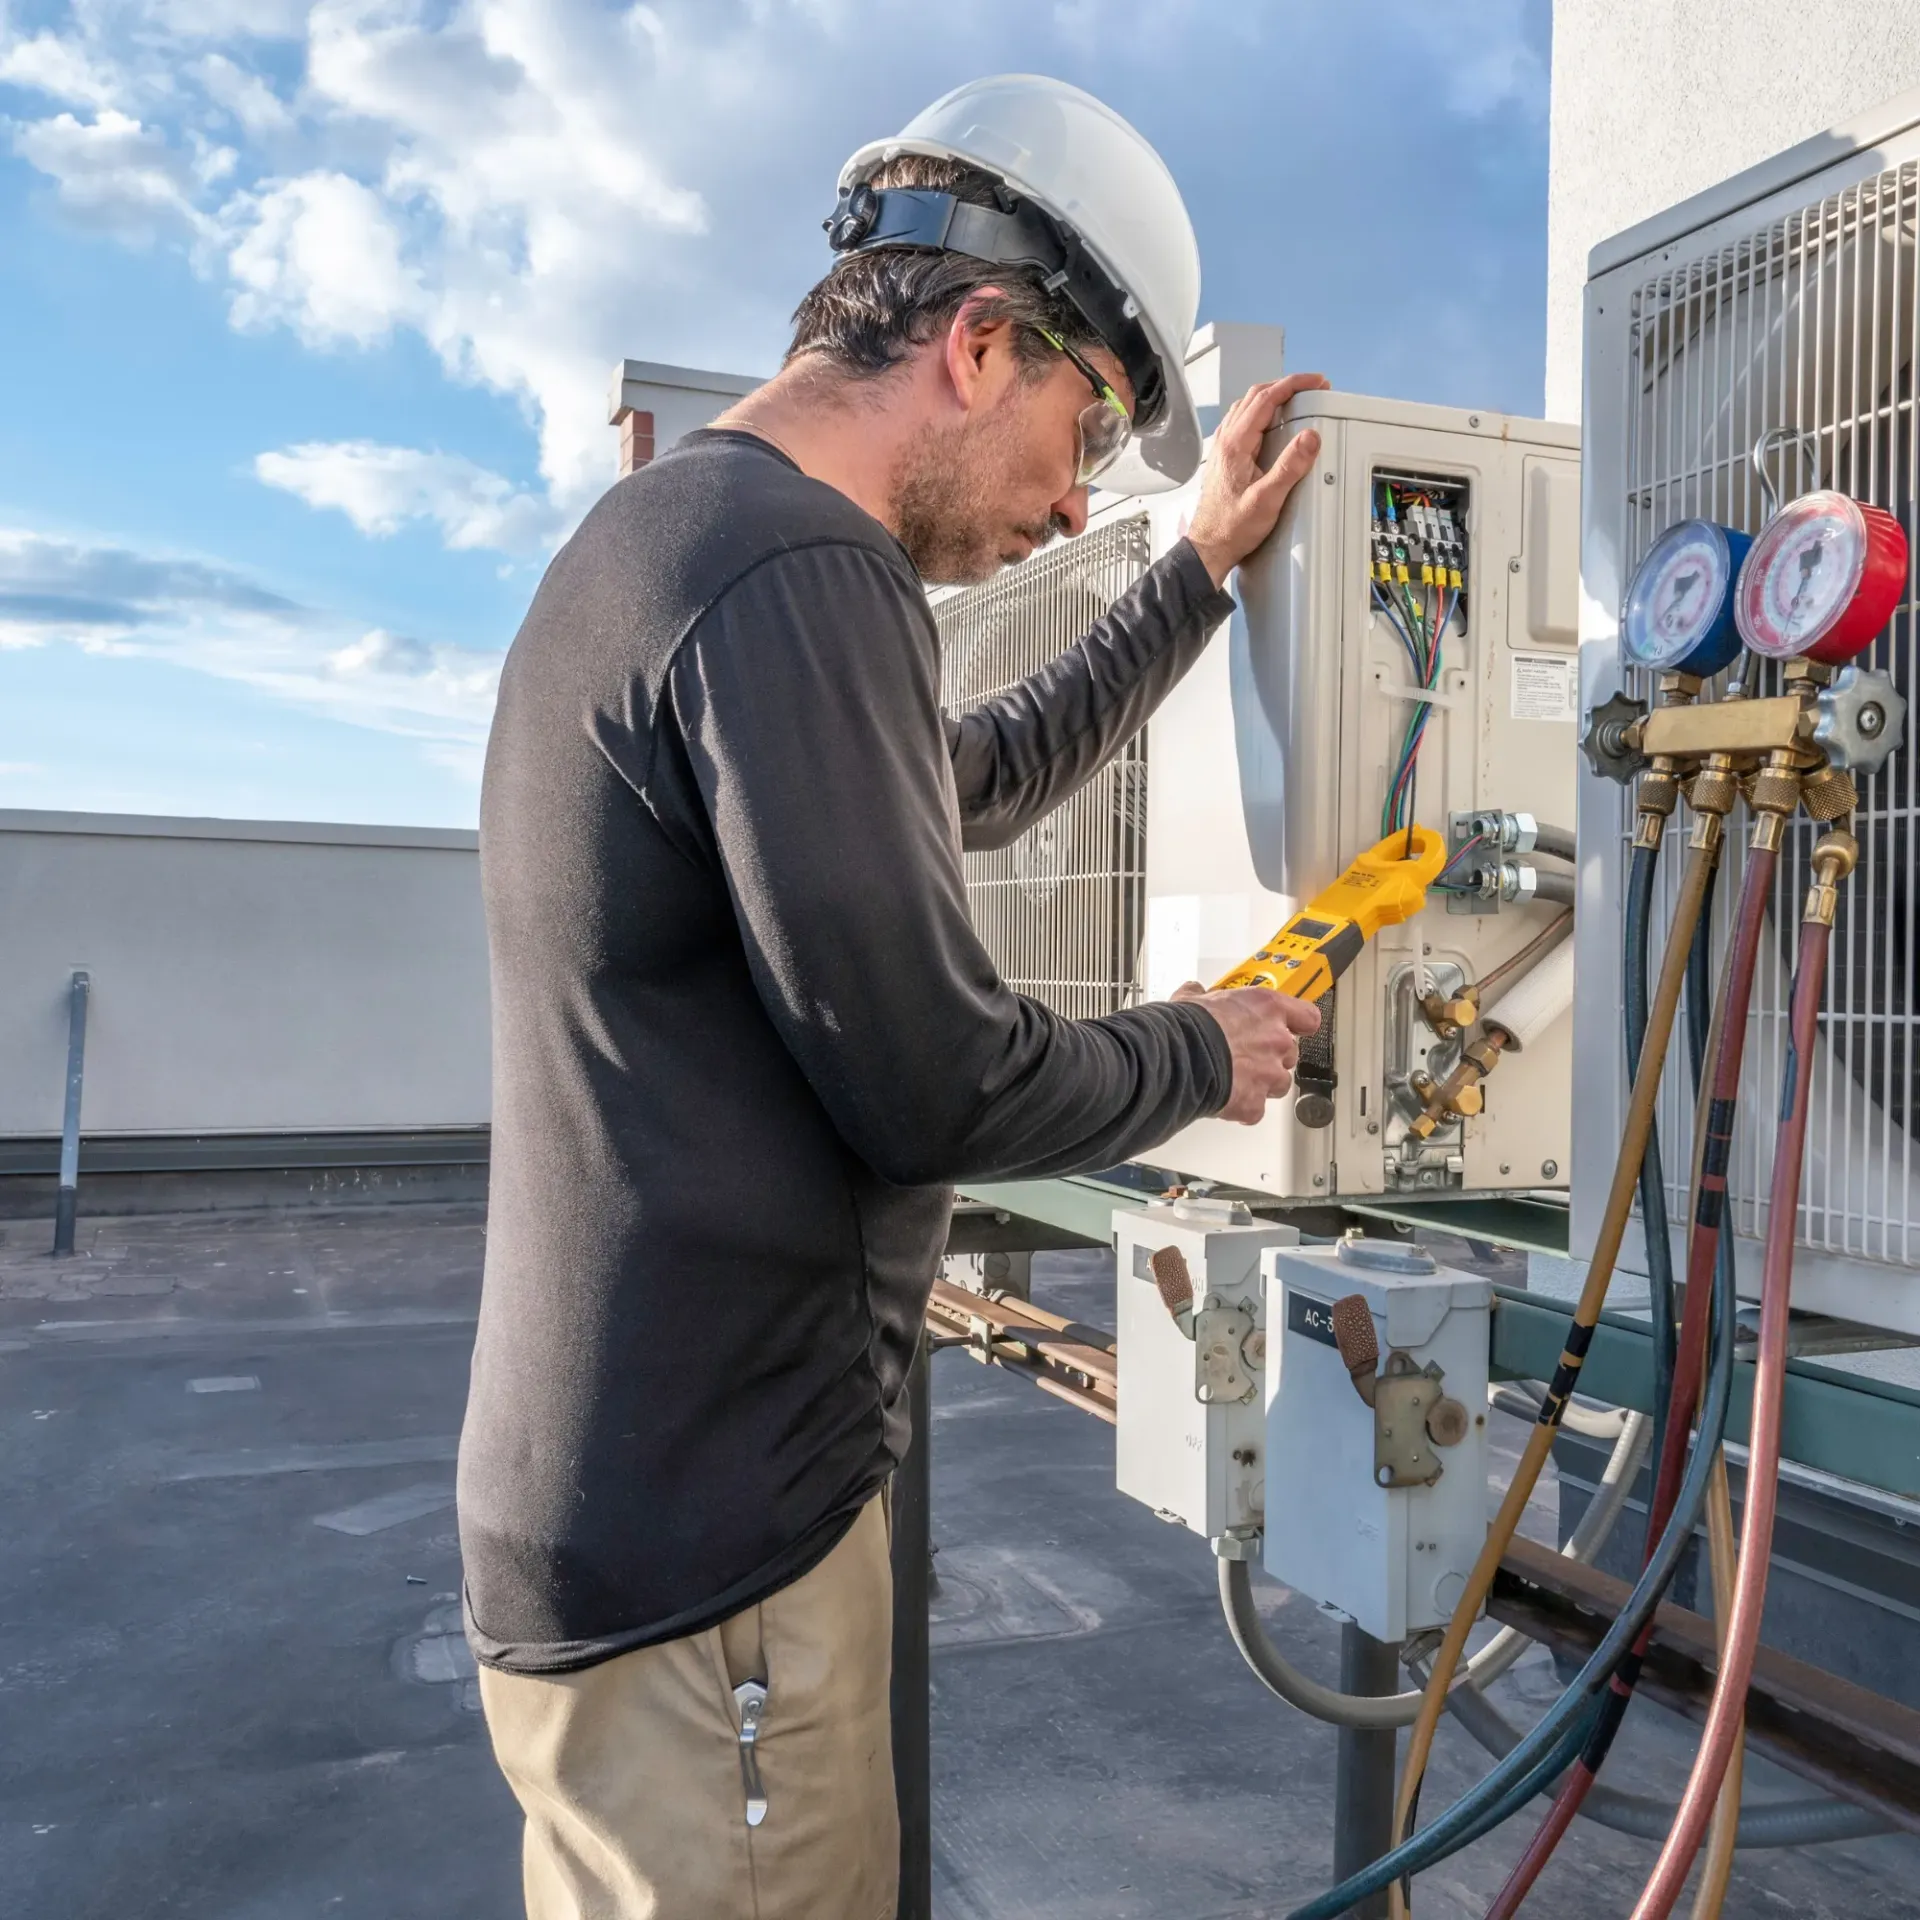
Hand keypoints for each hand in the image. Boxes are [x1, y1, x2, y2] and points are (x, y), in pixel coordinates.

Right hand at [1171, 980, 1322, 1123]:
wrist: (1177, 1058)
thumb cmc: (1187, 1027)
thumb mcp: (1193, 999)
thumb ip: (1201, 996)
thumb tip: (1193, 992)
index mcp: (1267, 1008)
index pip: (1306, 1016)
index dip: (1299, 1023)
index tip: (1294, 1026)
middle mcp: (1276, 1040)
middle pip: (1290, 1053)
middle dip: (1271, 1057)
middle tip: (1246, 1055)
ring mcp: (1269, 1074)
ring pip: (1279, 1084)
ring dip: (1262, 1083)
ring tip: (1234, 1079)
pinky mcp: (1255, 1103)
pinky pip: (1255, 1109)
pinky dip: (1242, 1107)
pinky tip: (1223, 1099)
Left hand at [1185, 373, 1330, 586]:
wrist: (1209, 547)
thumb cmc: (1231, 529)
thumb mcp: (1267, 500)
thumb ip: (1290, 467)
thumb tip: (1310, 438)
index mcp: (1235, 445)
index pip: (1265, 399)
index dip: (1293, 384)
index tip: (1314, 382)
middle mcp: (1225, 442)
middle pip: (1254, 397)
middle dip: (1285, 386)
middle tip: (1310, 387)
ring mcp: (1222, 449)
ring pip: (1245, 408)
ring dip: (1271, 396)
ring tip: (1294, 399)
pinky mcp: (1224, 460)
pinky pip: (1241, 423)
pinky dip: (1259, 413)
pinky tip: (1269, 423)